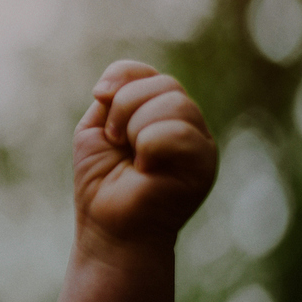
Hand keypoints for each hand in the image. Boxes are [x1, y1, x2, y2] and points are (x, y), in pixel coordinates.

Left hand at [73, 60, 217, 249]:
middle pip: (165, 84)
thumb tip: (114, 86)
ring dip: (137, 127)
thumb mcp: (97, 131)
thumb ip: (111, 99)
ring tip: (133, 158)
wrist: (109, 228)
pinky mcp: (204, 164)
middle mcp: (187, 125)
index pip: (149, 74)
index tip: (100, 97)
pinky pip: (179, 131)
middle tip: (116, 141)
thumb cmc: (102, 184)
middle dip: (125, 107)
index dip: (122, 77)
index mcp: (162, 114)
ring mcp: (200, 143)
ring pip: (175, 103)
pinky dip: (150, 144)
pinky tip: (146, 168)